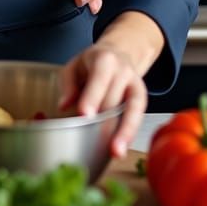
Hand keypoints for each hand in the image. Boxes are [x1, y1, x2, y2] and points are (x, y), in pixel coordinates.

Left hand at [58, 44, 146, 158]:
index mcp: (104, 59)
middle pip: (114, 98)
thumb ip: (68, 83)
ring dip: (124, 132)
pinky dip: (130, 133)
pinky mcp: (143, 98)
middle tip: (94, 141)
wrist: (119, 53)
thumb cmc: (92, 63)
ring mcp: (136, 84)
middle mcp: (124, 71)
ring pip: (132, 109)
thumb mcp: (74, 65)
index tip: (83, 114)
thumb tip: (64, 105)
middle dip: (104, 120)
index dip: (92, 96)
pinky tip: (122, 147)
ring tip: (116, 152)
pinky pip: (138, 116)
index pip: (99, 78)